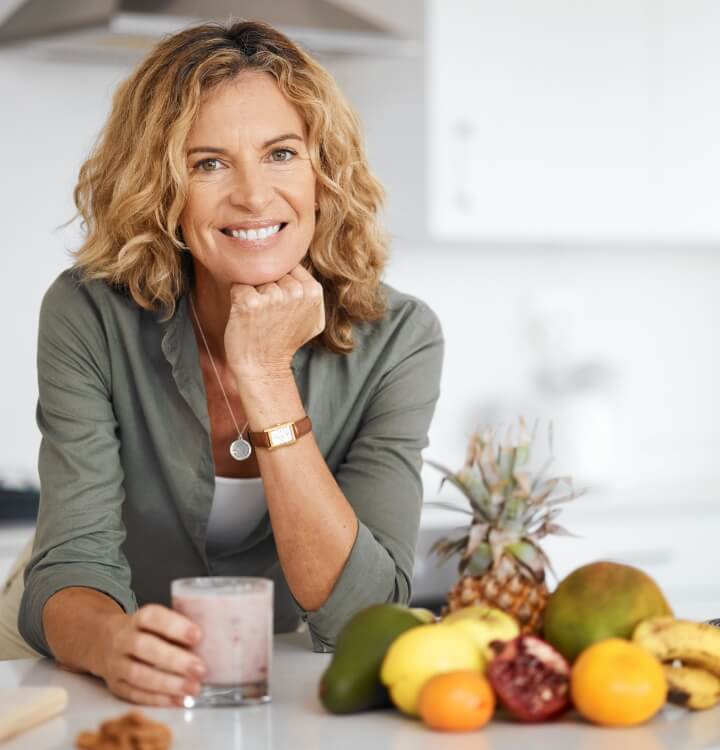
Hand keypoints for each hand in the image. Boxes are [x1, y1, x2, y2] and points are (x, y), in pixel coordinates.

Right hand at [96, 604, 206, 705]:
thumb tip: (215, 639)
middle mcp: (123, 639)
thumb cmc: (144, 630)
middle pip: (145, 648)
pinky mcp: (115, 685)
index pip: (153, 617)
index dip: (175, 626)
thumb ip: (178, 627)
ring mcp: (116, 664)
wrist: (102, 640)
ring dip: (168, 684)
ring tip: (193, 688)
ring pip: (139, 675)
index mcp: (137, 618)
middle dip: (175, 660)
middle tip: (200, 668)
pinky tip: (178, 700)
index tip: (198, 635)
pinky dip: (158, 699)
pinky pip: (135, 694)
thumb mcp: (156, 620)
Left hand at [224, 264, 324, 380]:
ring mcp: (272, 296)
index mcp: (313, 291)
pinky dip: (238, 297)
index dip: (282, 282)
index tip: (282, 304)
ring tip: (259, 315)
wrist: (264, 366)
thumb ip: (311, 290)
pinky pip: (238, 285)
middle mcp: (295, 291)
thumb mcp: (314, 317)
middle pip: (272, 270)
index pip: (290, 266)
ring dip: (253, 292)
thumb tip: (301, 262)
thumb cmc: (286, 341)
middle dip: (268, 285)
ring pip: (256, 277)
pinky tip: (246, 315)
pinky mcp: (248, 302)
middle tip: (269, 312)